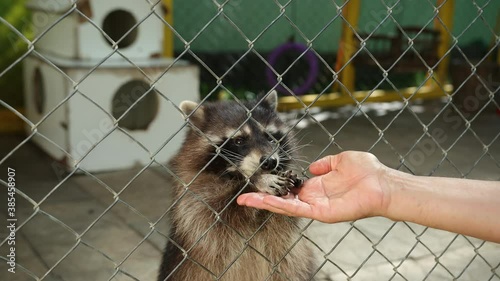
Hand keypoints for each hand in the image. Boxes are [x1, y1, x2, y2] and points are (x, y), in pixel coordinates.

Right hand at [237, 151, 389, 222]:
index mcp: (318, 186)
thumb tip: (313, 167)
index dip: (276, 186)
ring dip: (265, 203)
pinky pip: (296, 210)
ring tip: (246, 201)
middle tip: (243, 198)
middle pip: (284, 199)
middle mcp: (314, 198)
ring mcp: (316, 207)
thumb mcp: (341, 160)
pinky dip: (279, 206)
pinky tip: (264, 201)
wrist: (382, 183)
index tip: (260, 182)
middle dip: (263, 198)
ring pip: (285, 206)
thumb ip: (325, 163)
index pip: (291, 188)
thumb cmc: (367, 171)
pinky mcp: (320, 213)